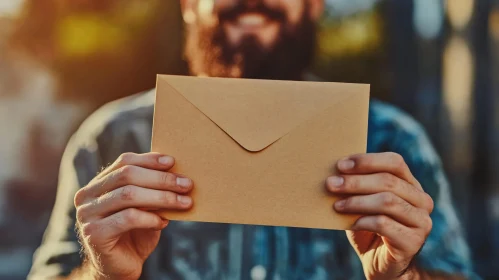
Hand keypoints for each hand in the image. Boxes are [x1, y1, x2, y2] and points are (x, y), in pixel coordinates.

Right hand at [74, 152, 193, 279]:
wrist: (120, 268)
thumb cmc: (135, 234)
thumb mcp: (145, 207)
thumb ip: (152, 189)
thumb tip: (177, 173)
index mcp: (98, 184)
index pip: (124, 162)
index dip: (149, 160)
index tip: (173, 162)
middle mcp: (87, 196)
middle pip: (127, 175)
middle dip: (161, 179)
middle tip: (187, 184)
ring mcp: (87, 215)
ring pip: (128, 195)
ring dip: (162, 197)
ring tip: (184, 202)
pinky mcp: (94, 234)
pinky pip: (128, 218)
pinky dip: (150, 217)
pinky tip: (163, 222)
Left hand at [326, 153, 433, 279]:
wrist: (380, 264)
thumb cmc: (367, 229)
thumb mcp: (360, 204)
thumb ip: (354, 188)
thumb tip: (333, 172)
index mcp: (411, 184)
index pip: (394, 162)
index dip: (367, 161)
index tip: (340, 165)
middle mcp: (421, 200)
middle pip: (389, 181)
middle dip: (355, 181)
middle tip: (331, 184)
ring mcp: (421, 221)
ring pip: (388, 201)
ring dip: (357, 201)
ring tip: (337, 205)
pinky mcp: (414, 241)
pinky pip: (385, 224)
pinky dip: (364, 221)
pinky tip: (352, 224)